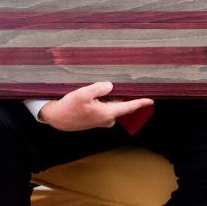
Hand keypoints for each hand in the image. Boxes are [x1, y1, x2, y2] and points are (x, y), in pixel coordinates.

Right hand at [36, 81, 152, 130]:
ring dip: (114, 98)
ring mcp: (100, 120)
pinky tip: (100, 93)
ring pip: (113, 106)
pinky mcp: (94, 118)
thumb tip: (111, 86)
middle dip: (126, 97)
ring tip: (112, 86)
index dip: (140, 103)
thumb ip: (99, 88)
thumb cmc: (68, 107)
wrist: (56, 118)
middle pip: (121, 106)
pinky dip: (106, 100)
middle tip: (130, 85)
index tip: (151, 100)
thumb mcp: (83, 94)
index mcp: (107, 113)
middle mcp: (106, 118)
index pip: (128, 107)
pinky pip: (105, 107)